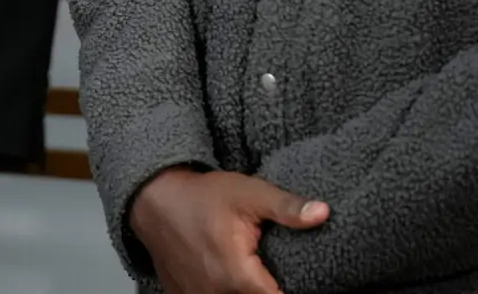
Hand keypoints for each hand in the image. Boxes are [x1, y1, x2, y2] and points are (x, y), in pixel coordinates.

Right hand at [129, 167, 328, 293]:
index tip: (301, 280)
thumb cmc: (202, 196)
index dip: (293, 291)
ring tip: (252, 274)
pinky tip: (229, 279)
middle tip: (273, 271)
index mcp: (238, 274)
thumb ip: (286, 207)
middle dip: (268, 288)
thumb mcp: (248, 193)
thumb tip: (323, 213)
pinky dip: (224, 291)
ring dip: (245, 289)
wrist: (153, 198)